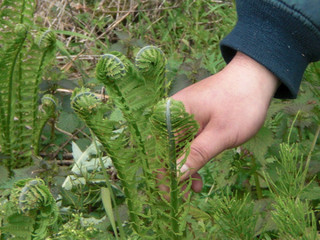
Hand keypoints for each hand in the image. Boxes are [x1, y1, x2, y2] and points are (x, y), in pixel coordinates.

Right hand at [172, 51, 278, 191]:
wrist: (254, 78)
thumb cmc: (239, 104)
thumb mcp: (220, 134)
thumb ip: (196, 155)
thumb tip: (175, 176)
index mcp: (172, 114)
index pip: (160, 151)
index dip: (164, 176)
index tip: (171, 197)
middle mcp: (171, 114)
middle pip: (165, 151)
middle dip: (174, 175)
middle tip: (187, 196)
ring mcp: (180, 116)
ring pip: (175, 149)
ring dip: (183, 169)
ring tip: (196, 188)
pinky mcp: (190, 119)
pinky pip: (185, 142)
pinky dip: (191, 158)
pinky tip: (198, 173)